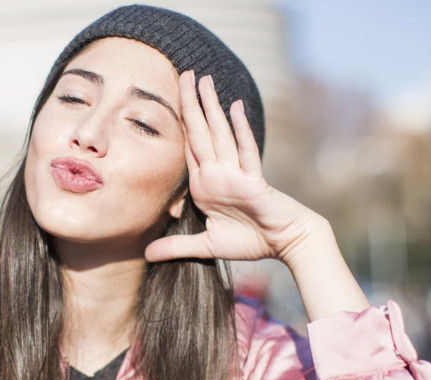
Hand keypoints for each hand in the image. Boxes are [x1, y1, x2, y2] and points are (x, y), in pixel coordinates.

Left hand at [145, 70, 323, 263]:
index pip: (187, 149)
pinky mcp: (254, 182)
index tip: (170, 98)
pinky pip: (245, 153)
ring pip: (220, 135)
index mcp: (204, 186)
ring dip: (212, 108)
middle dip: (190, 104)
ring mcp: (236, 175)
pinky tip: (235, 108)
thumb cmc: (250, 241)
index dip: (178, 124)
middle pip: (200, 133)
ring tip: (205, 80)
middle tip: (184, 74)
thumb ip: (176, 246)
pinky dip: (241, 130)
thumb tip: (146, 255)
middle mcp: (218, 175)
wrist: (284, 244)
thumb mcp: (206, 245)